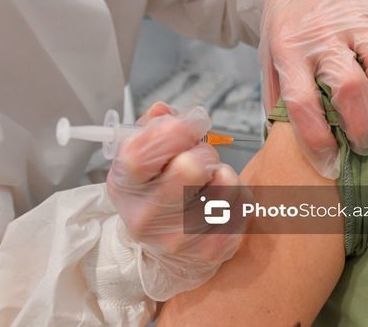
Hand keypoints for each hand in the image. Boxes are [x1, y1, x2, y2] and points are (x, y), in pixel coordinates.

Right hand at [106, 102, 249, 300]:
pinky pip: (242, 202)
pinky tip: (218, 202)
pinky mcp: (213, 250)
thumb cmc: (154, 195)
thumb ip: (151, 129)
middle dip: (202, 152)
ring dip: (221, 173)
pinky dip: (236, 194)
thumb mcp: (140, 163)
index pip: (141, 153)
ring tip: (208, 183)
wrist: (162, 256)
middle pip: (189, 167)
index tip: (192, 124)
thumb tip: (165, 111)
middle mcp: (148, 217)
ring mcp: (181, 238)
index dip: (173, 130)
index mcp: (125, 187)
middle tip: (200, 158)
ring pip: (224, 181)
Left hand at [260, 0, 367, 178]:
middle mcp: (321, 35)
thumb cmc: (284, 29)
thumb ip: (279, 98)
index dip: (318, 139)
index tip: (331, 161)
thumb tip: (290, 144)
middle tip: (366, 144)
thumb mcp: (268, 62)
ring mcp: (352, 17)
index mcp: (288, 52)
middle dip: (362, 125)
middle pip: (349, 86)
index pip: (302, 103)